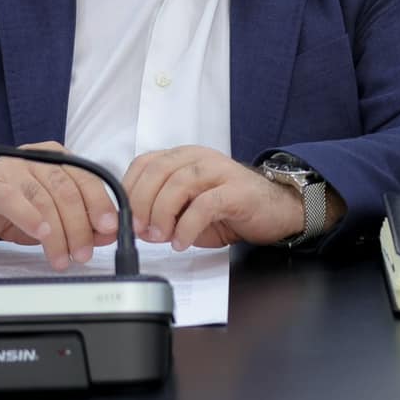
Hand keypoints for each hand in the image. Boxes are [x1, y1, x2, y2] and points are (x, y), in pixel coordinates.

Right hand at [0, 143, 119, 269]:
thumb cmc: (13, 210)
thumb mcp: (53, 216)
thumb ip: (82, 221)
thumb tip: (109, 234)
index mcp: (59, 160)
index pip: (88, 180)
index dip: (101, 205)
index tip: (110, 229)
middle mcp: (39, 159)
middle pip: (68, 192)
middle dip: (80, 226)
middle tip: (84, 253)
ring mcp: (14, 169)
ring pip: (45, 200)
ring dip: (58, 234)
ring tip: (62, 258)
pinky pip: (15, 201)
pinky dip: (31, 218)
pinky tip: (41, 234)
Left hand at [124, 146, 301, 249]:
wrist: (276, 210)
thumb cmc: (229, 210)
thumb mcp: (187, 208)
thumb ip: (161, 211)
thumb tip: (133, 227)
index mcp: (184, 158)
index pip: (144, 164)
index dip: (128, 191)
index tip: (123, 219)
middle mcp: (200, 158)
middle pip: (158, 171)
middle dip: (141, 204)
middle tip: (140, 231)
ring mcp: (220, 171)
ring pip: (178, 183)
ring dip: (162, 214)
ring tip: (160, 237)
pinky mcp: (236, 191)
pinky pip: (205, 205)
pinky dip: (187, 227)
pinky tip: (181, 242)